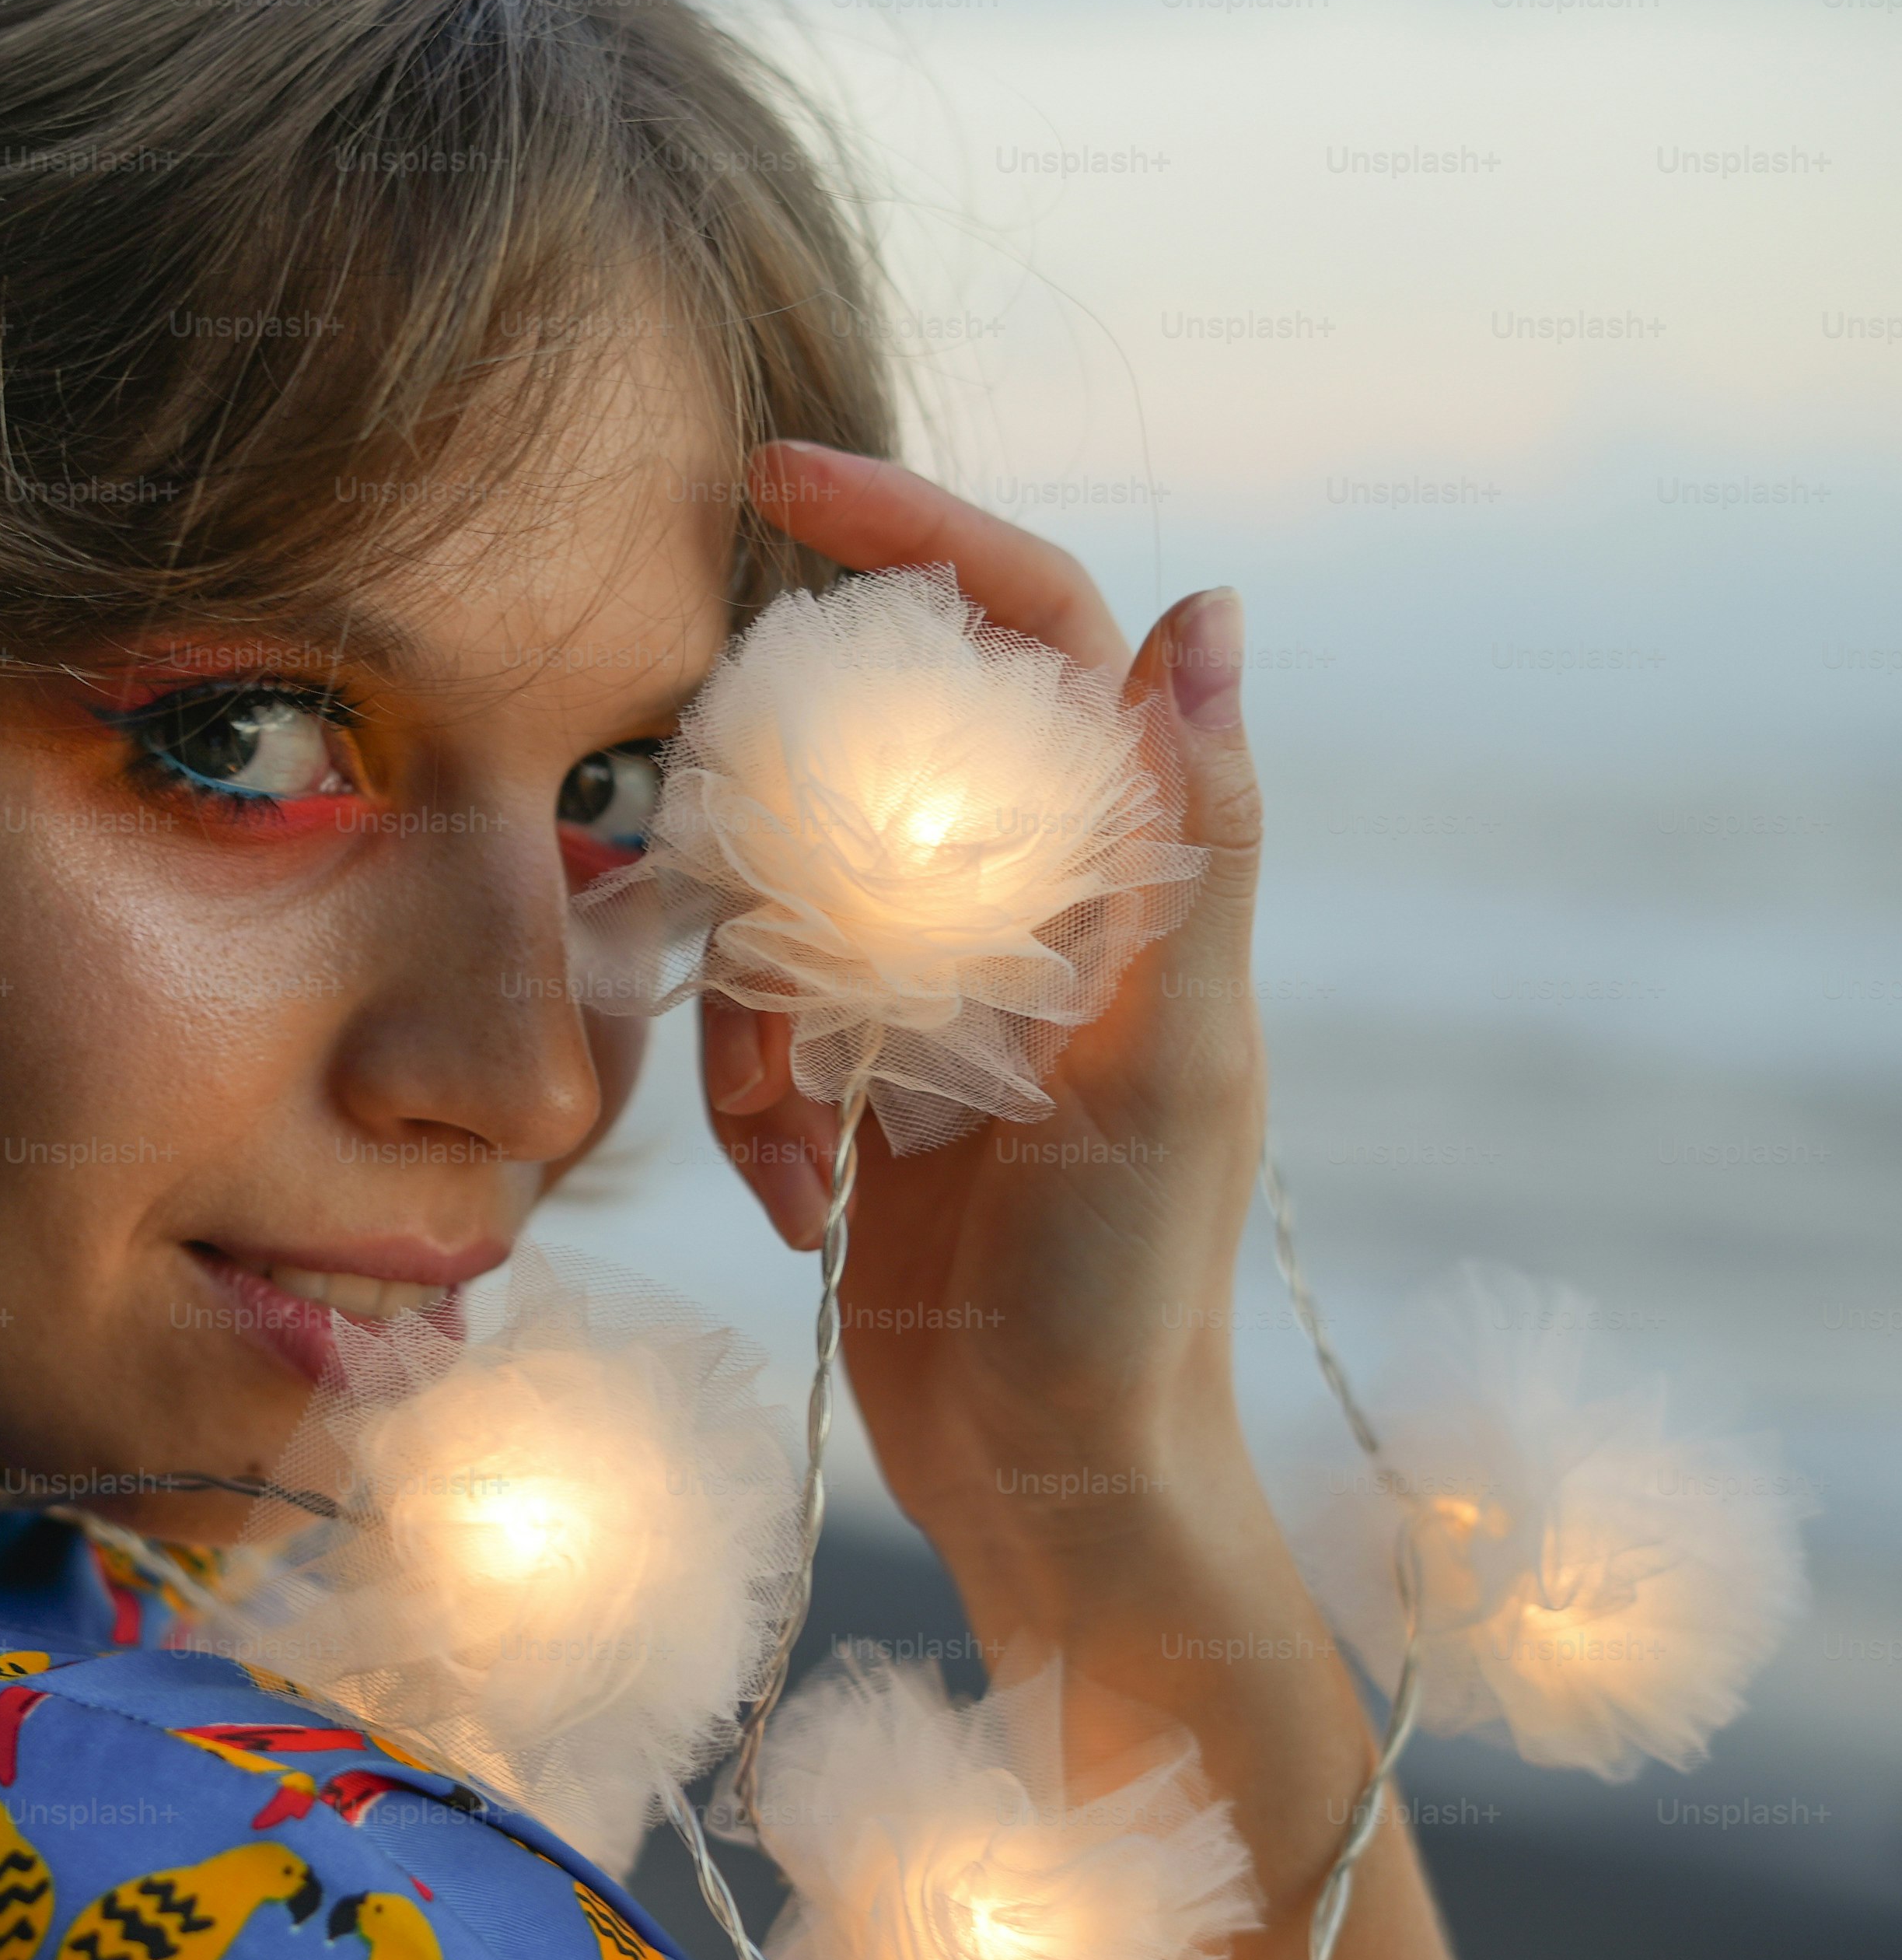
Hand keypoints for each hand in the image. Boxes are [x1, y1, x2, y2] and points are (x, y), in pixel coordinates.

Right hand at [698, 442, 1266, 1566]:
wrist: (1050, 1478)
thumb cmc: (1130, 1288)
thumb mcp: (1172, 1064)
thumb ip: (1186, 846)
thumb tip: (1209, 610)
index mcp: (1131, 862)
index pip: (1037, 631)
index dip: (922, 533)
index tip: (779, 481)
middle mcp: (1029, 892)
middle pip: (869, 745)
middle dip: (782, 822)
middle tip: (761, 928)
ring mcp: (932, 977)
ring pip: (781, 886)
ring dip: (761, 1020)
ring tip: (807, 1155)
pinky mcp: (854, 1063)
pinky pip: (751, 1013)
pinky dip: (750, 1103)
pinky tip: (798, 1203)